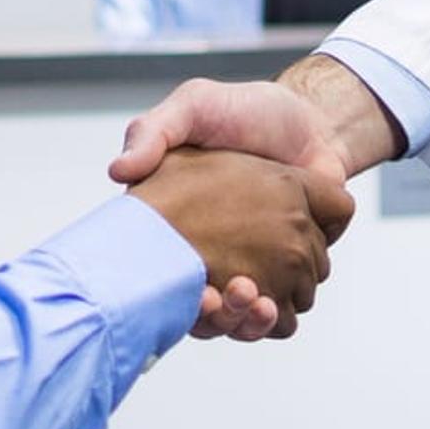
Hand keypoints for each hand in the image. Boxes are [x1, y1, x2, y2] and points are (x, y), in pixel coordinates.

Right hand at [116, 63, 393, 337]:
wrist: (311, 122)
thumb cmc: (245, 112)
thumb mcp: (195, 106)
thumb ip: (154, 131)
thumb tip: (118, 171)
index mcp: (177, 226)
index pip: (159, 278)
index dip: (168, 296)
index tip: (188, 295)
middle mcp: (211, 256)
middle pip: (203, 315)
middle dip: (214, 319)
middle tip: (222, 300)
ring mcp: (253, 268)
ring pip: (242, 321)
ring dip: (247, 322)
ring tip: (256, 303)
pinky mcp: (290, 273)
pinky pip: (286, 310)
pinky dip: (283, 314)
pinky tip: (282, 301)